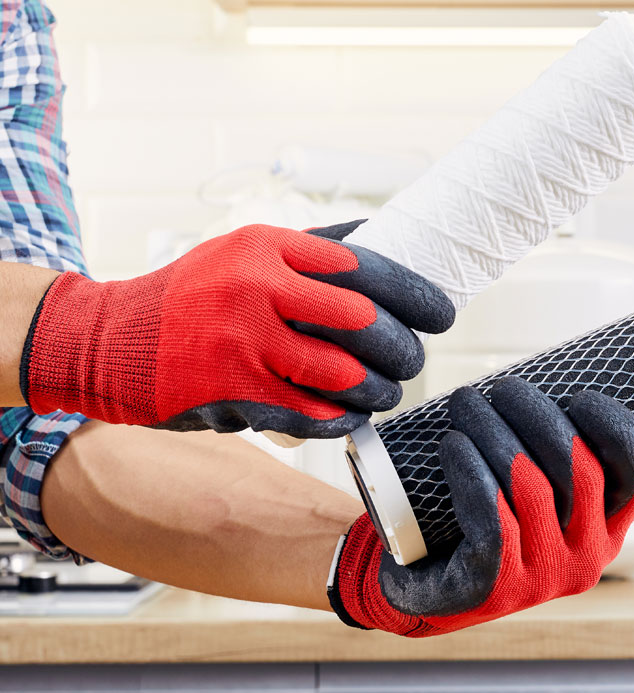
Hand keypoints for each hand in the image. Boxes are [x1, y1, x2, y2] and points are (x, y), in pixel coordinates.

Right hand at [20, 223, 452, 437]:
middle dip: (404, 349)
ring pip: (346, 375)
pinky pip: (313, 415)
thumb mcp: (244, 252)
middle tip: (412, 360)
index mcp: (267, 247)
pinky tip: (351, 416)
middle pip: (365, 322)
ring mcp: (242, 343)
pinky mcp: (232, 393)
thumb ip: (311, 252)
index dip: (414, 295)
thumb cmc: (191, 296)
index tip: (440, 313)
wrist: (105, 340)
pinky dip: (342, 420)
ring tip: (386, 391)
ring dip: (379, 391)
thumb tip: (388, 244)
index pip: (366, 267)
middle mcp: (256, 289)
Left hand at [329, 377, 633, 636]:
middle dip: (539, 415)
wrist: (426, 597)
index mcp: (607, 534)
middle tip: (502, 388)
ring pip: (531, 485)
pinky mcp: (497, 585)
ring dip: (495, 432)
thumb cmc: (482, 530)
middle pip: (581, 469)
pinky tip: (452, 443)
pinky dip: (470, 468)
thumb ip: (559, 463)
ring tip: (467, 404)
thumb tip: (564, 393)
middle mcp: (587, 559)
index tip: (578, 395)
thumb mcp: (535, 502)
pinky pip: (491, 513)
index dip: (617, 428)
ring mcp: (545, 577)